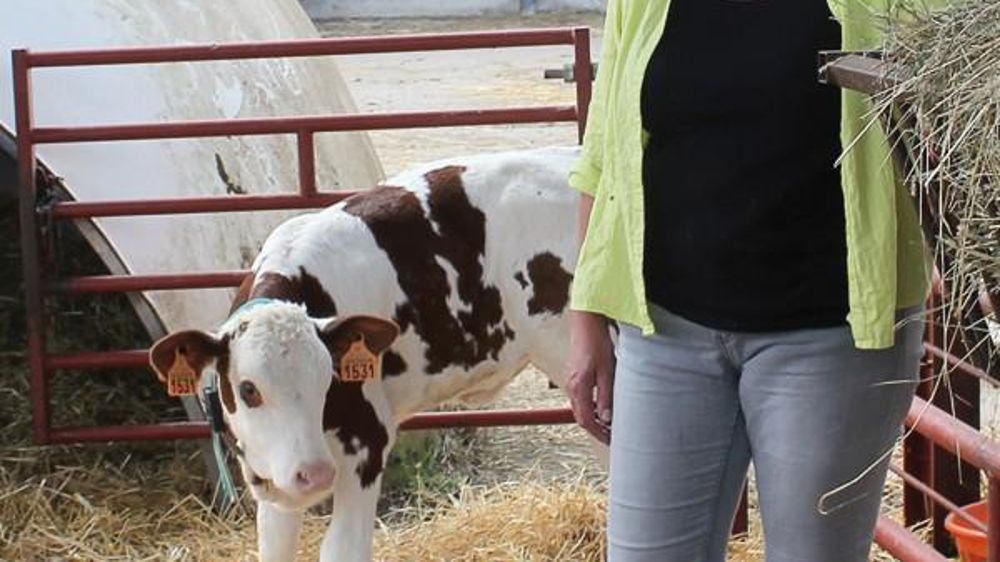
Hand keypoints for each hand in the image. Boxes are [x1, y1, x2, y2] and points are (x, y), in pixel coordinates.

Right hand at [566, 310, 615, 443]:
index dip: (599, 433)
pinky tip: (603, 405)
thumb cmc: (597, 343)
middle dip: (596, 429)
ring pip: (581, 408)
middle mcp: (571, 386)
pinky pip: (581, 398)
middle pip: (581, 417)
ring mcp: (571, 381)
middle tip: (612, 436)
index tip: (611, 440)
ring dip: (594, 418)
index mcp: (578, 388)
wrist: (586, 322)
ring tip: (610, 423)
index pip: (586, 420)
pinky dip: (591, 407)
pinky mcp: (575, 375)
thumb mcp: (607, 371)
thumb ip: (606, 396)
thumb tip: (607, 419)